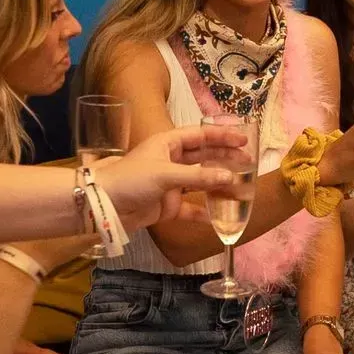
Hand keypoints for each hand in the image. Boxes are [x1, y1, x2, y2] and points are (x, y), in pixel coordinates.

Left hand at [95, 125, 245, 227]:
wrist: (105, 206)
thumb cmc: (131, 180)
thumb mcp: (165, 174)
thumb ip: (199, 177)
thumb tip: (230, 178)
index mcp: (168, 144)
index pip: (200, 136)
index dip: (222, 136)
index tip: (243, 139)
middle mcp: (171, 161)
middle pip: (204, 157)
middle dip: (225, 159)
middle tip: (248, 162)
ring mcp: (170, 184)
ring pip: (200, 182)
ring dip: (219, 185)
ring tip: (240, 188)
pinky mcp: (167, 206)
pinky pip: (190, 208)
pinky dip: (204, 211)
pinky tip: (219, 217)